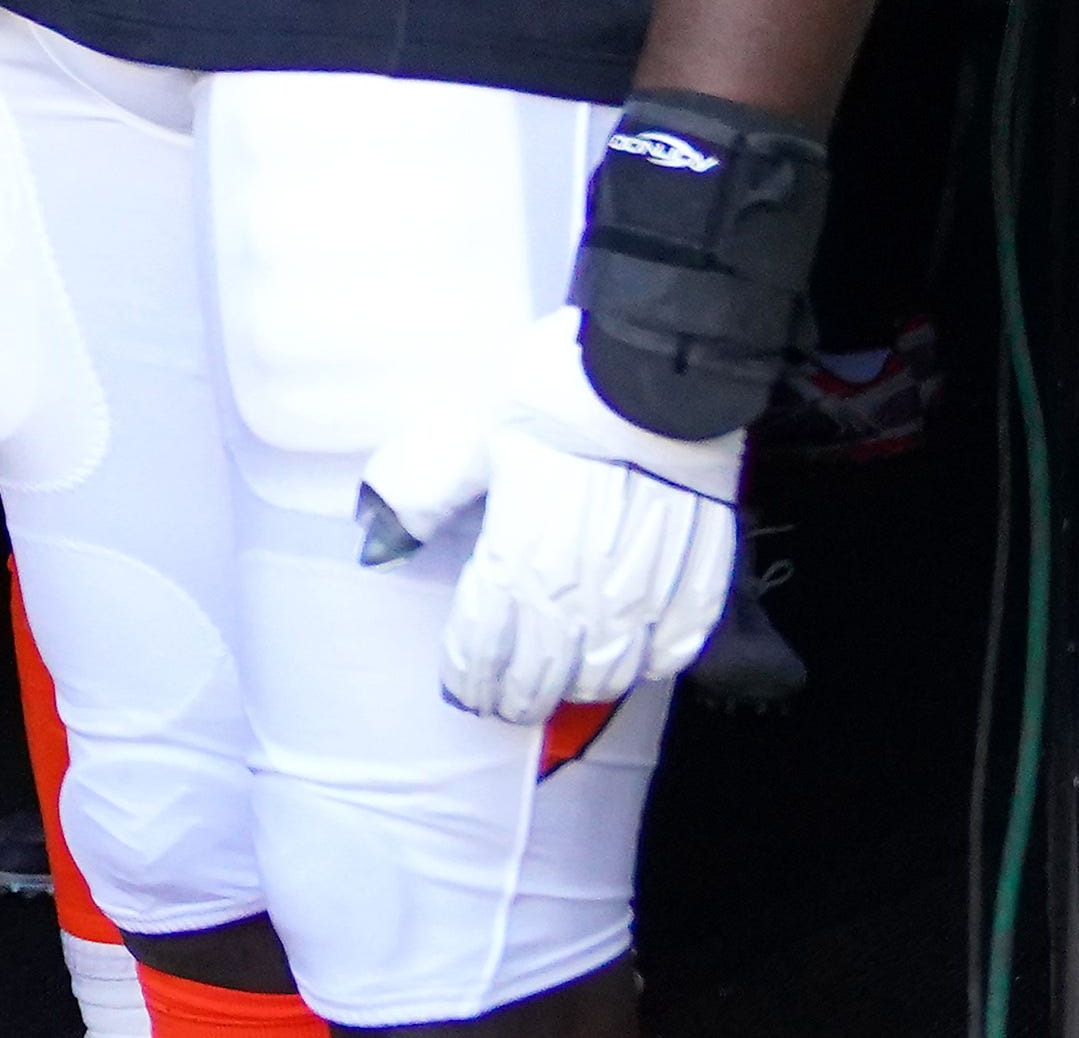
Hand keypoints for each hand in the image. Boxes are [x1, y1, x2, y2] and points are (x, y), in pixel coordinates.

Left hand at [353, 305, 744, 723]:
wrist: (656, 372)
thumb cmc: (553, 395)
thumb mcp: (467, 432)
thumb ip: (420, 489)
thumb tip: (376, 537)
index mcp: (518, 559)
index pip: (485, 644)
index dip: (471, 677)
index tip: (462, 691)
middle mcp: (583, 591)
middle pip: (548, 672)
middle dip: (521, 696)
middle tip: (508, 705)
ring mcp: (648, 588)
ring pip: (615, 670)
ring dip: (584, 687)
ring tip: (564, 688)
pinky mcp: (702, 572)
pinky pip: (679, 643)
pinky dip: (655, 664)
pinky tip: (638, 663)